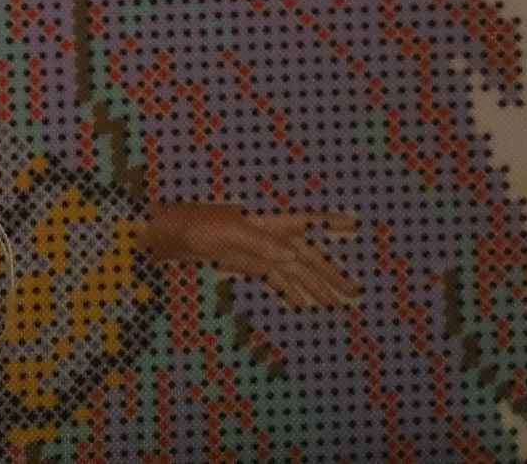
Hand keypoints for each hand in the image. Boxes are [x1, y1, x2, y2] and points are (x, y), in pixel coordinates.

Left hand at [135, 202, 358, 308]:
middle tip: (354, 292)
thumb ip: (262, 243)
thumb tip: (294, 256)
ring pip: (296, 272)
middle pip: (308, 256)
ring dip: (315, 287)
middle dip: (331, 273)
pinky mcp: (247, 264)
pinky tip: (302, 305)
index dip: (330, 222)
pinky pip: (277, 280)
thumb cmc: (197, 227)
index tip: (354, 223)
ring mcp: (259, 251)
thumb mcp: (229, 233)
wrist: (171, 236)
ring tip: (336, 305)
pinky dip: (292, 292)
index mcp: (268, 222)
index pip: (306, 221)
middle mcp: (269, 236)